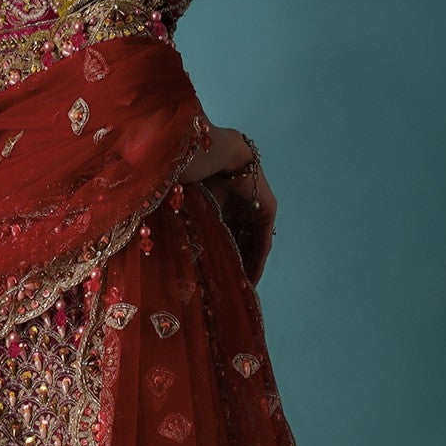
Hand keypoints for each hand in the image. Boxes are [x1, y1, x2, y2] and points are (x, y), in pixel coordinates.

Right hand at [197, 129, 276, 283]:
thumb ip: (192, 229)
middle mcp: (239, 207)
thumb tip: (178, 255)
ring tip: (241, 290)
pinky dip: (259, 260)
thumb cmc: (195, 174)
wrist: (214, 154)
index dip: (218, 257)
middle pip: (239, 243)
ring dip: (248, 267)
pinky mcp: (268, 210)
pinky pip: (263, 241)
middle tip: (229, 290)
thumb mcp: (193, 209)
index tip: (213, 279)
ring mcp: (255, 208)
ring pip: (252, 245)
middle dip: (234, 266)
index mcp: (221, 205)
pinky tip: (252, 279)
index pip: (222, 237)